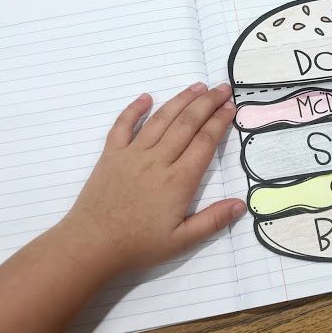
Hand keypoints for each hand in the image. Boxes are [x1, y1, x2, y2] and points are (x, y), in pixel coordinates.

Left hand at [61, 82, 245, 273]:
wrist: (90, 245)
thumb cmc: (138, 245)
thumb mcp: (182, 241)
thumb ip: (212, 221)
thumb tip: (240, 205)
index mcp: (178, 180)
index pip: (204, 142)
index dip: (219, 122)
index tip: (231, 106)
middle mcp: (158, 160)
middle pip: (187, 123)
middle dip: (207, 103)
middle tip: (222, 88)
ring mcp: (132, 154)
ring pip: (161, 119)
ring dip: (180, 100)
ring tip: (197, 86)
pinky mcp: (111, 154)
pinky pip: (123, 125)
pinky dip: (134, 109)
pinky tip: (146, 97)